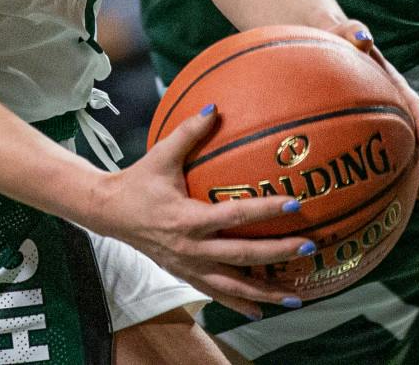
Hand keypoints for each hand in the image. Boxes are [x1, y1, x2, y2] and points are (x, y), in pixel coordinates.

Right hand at [92, 105, 316, 317]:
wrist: (109, 213)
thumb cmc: (139, 181)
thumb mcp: (161, 154)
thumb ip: (189, 131)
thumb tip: (215, 107)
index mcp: (187, 218)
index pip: (234, 216)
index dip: (265, 210)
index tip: (295, 204)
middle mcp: (190, 248)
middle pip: (241, 256)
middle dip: (277, 254)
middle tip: (309, 248)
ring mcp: (188, 266)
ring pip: (233, 284)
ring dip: (265, 291)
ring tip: (296, 296)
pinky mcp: (185, 275)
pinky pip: (217, 293)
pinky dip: (240, 303)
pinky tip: (262, 310)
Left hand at [335, 21, 418, 200]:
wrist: (324, 48)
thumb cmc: (332, 39)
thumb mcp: (340, 33)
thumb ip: (351, 31)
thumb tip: (364, 36)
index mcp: (392, 82)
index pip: (412, 101)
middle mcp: (393, 104)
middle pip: (415, 133)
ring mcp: (384, 121)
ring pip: (404, 149)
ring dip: (414, 172)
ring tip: (418, 196)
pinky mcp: (370, 134)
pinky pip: (382, 156)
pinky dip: (387, 176)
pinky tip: (384, 199)